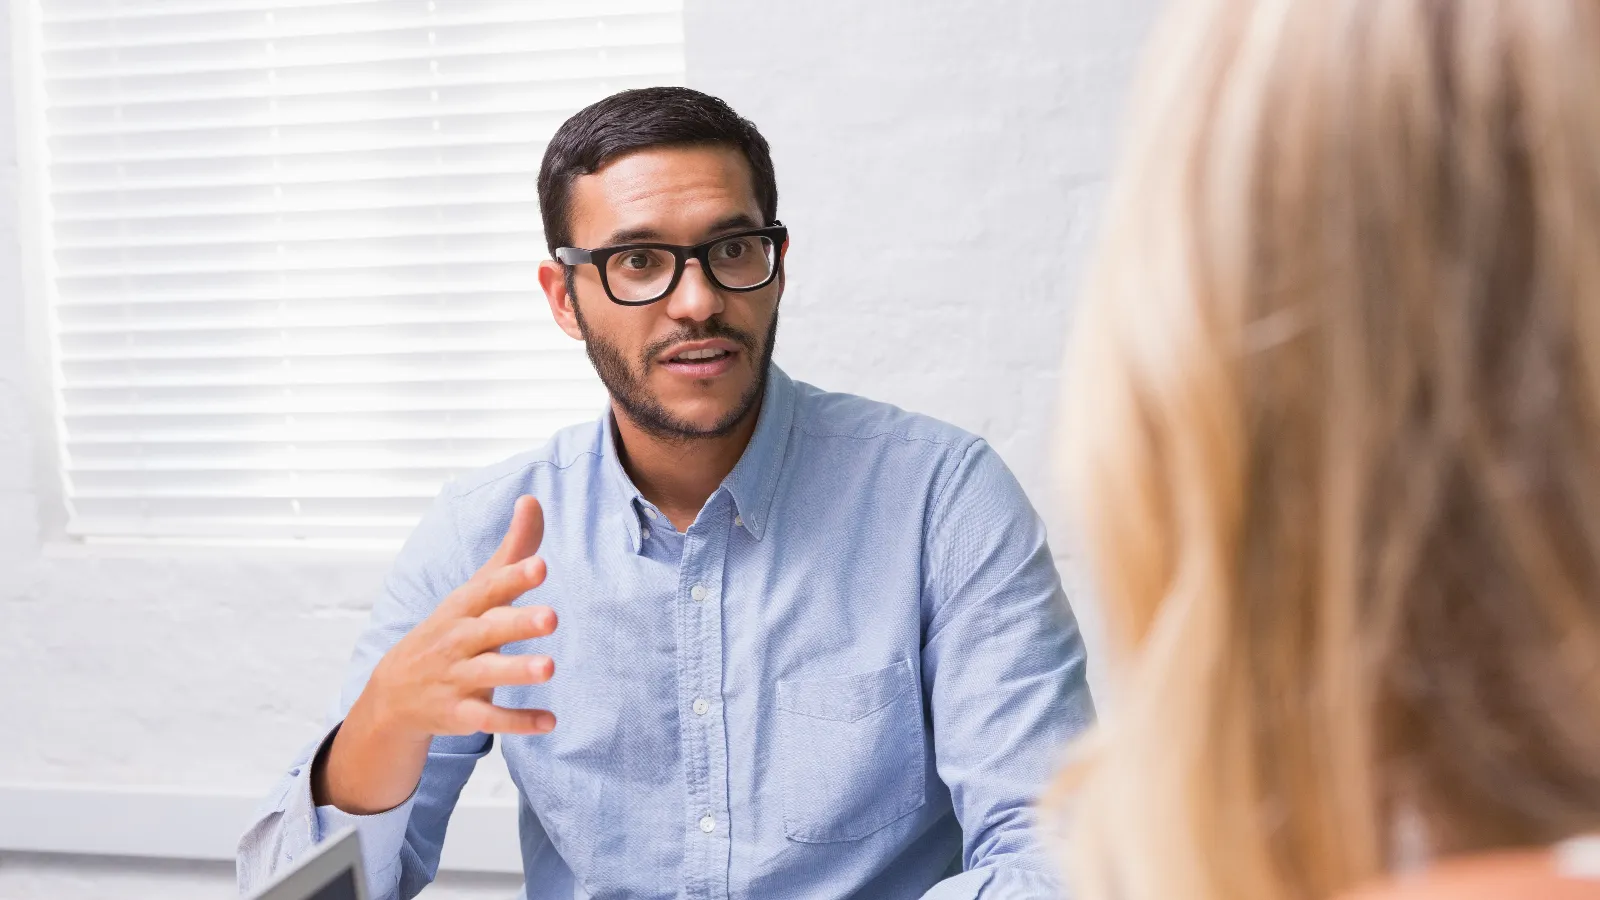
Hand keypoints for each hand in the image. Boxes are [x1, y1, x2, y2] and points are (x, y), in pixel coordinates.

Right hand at [357, 493, 558, 741]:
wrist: (395, 692)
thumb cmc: (451, 629)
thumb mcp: (476, 591)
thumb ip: (511, 551)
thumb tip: (532, 500)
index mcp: (465, 607)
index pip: (489, 589)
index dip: (513, 577)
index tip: (540, 566)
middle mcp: (459, 640)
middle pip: (489, 629)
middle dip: (519, 623)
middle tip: (552, 618)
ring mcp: (457, 677)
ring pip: (489, 675)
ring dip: (518, 672)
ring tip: (550, 669)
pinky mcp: (461, 712)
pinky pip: (490, 719)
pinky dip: (518, 722)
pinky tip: (549, 722)